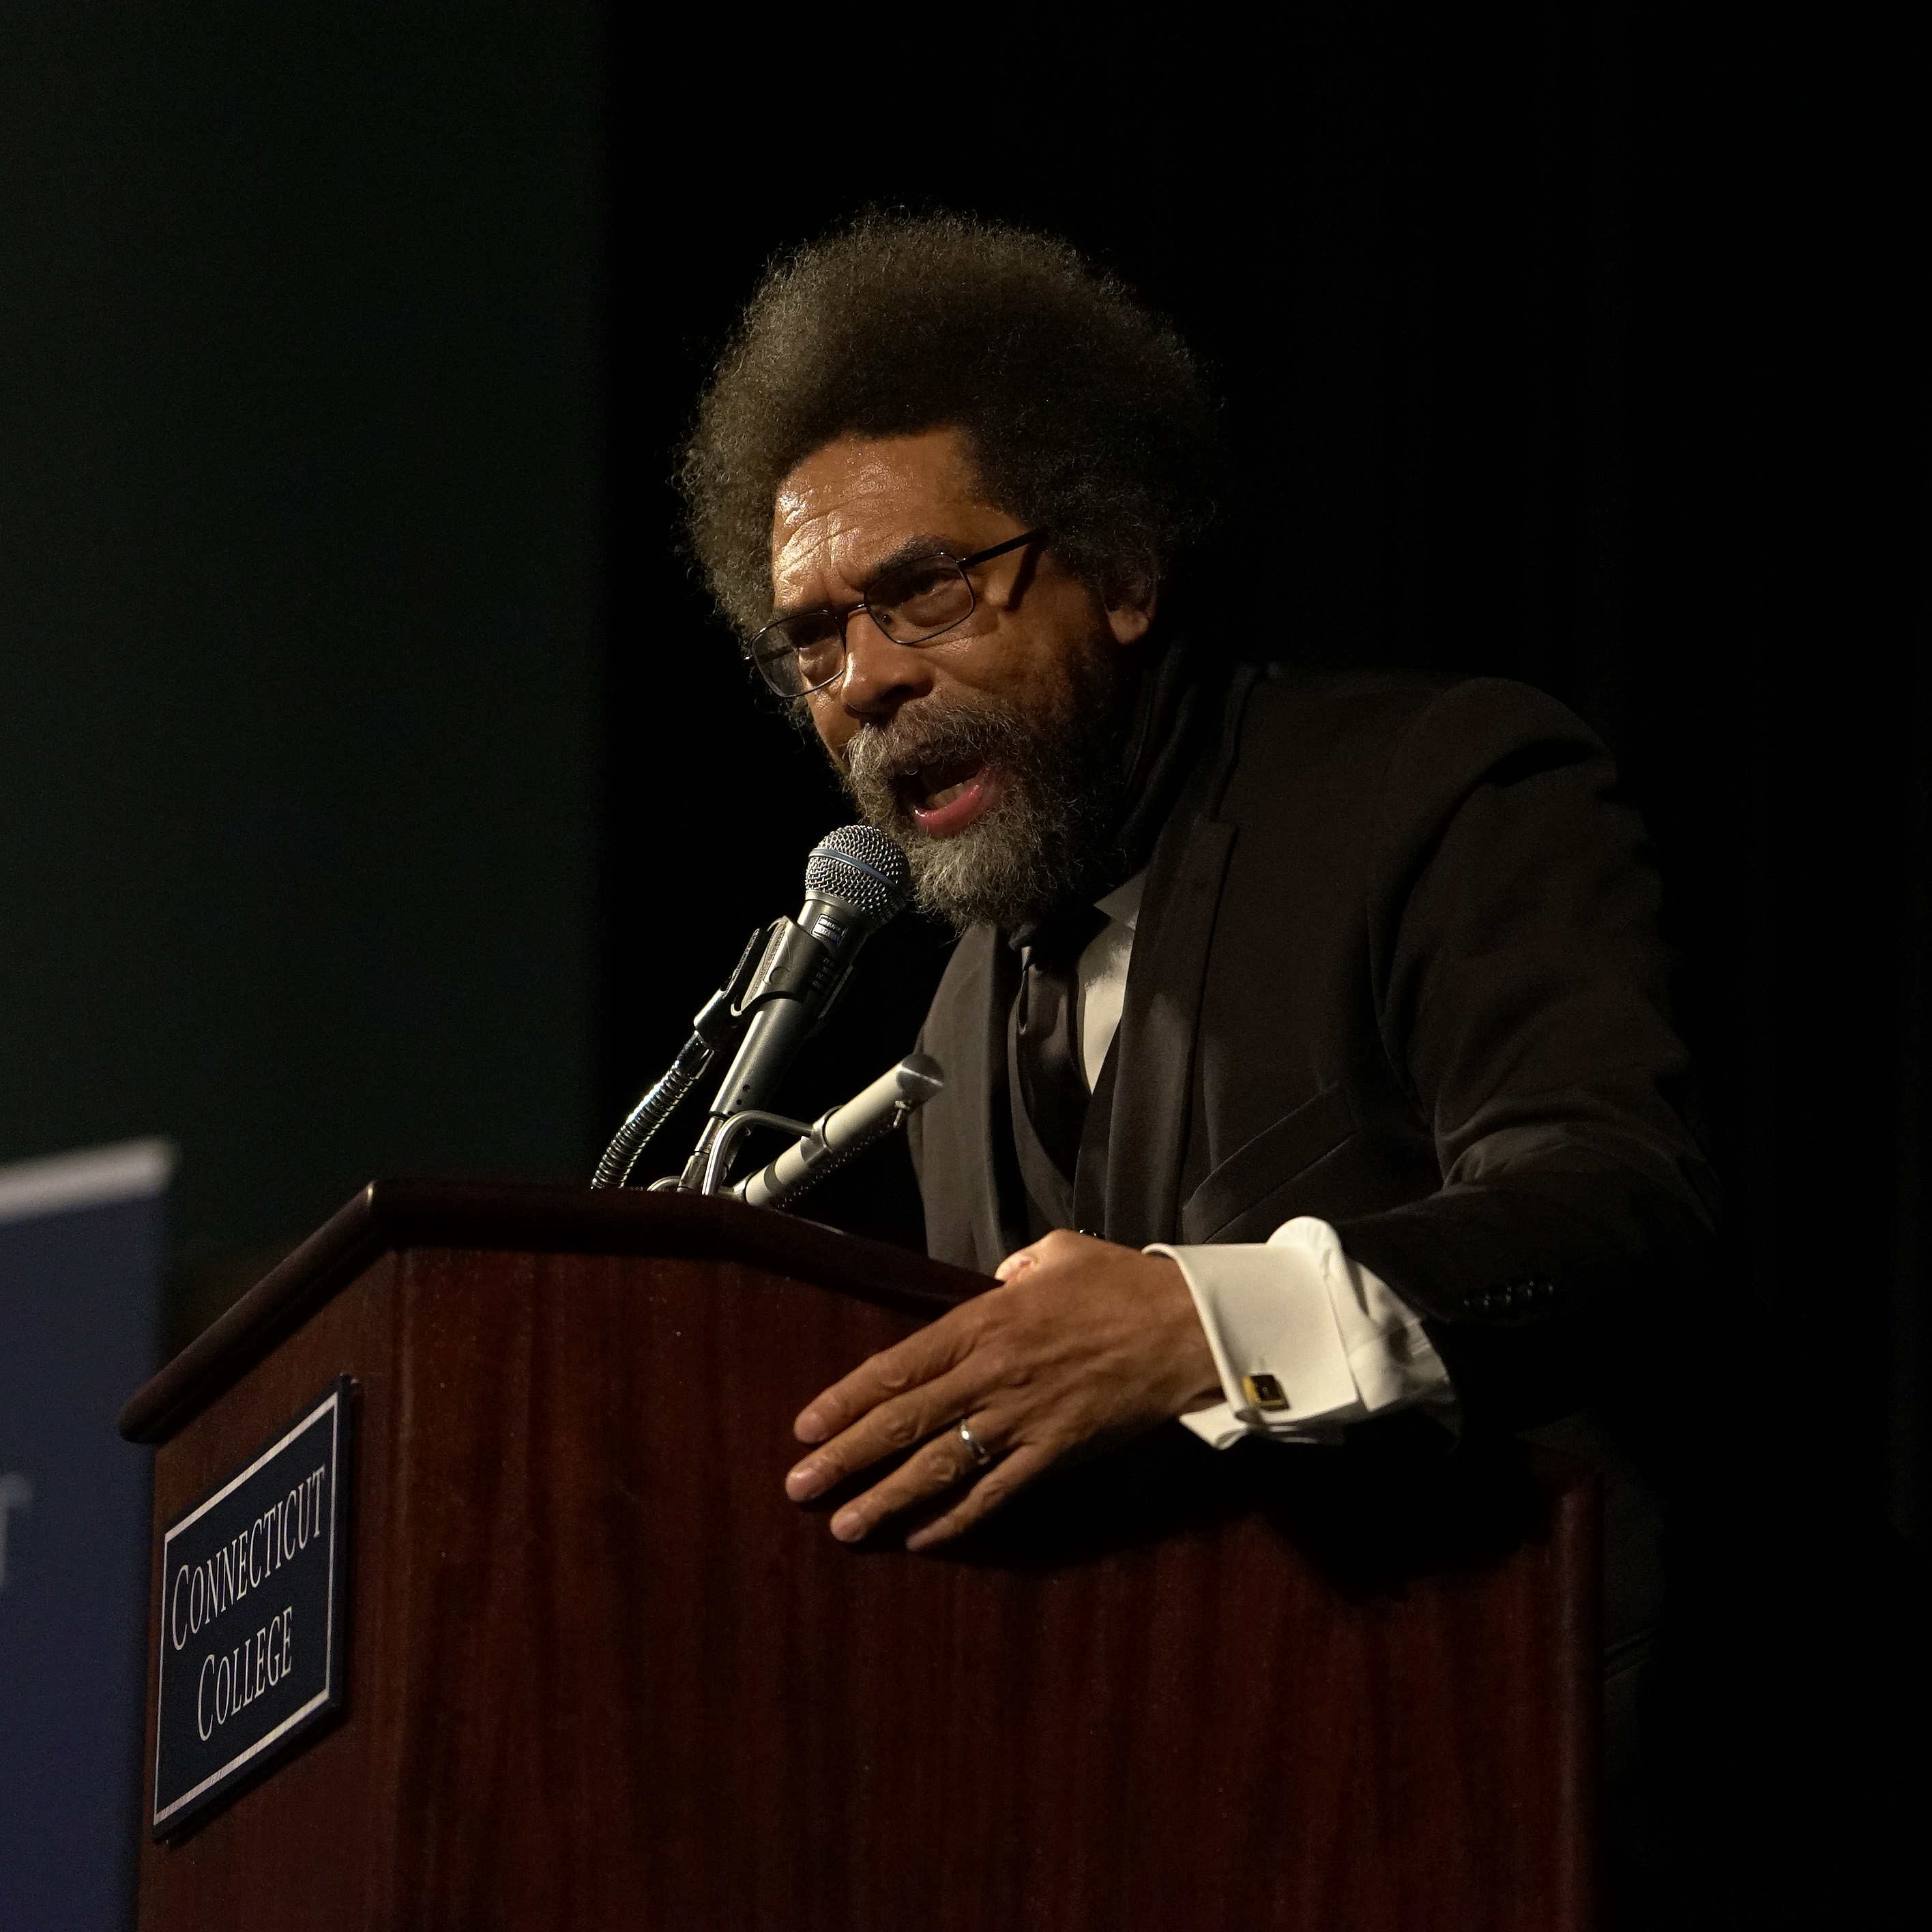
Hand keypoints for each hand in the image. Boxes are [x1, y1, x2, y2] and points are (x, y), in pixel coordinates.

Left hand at [784, 1230, 1219, 1549]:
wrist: (1186, 1329)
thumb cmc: (1122, 1285)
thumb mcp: (1057, 1253)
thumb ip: (1015, 1268)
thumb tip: (998, 1281)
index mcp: (984, 1322)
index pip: (898, 1368)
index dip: (846, 1400)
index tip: (805, 1426)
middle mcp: (992, 1375)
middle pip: (904, 1423)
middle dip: (846, 1457)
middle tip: (798, 1487)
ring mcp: (1022, 1420)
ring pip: (940, 1467)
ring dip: (887, 1499)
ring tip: (844, 1527)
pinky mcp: (1054, 1453)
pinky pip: (995, 1494)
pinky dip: (957, 1520)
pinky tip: (923, 1539)